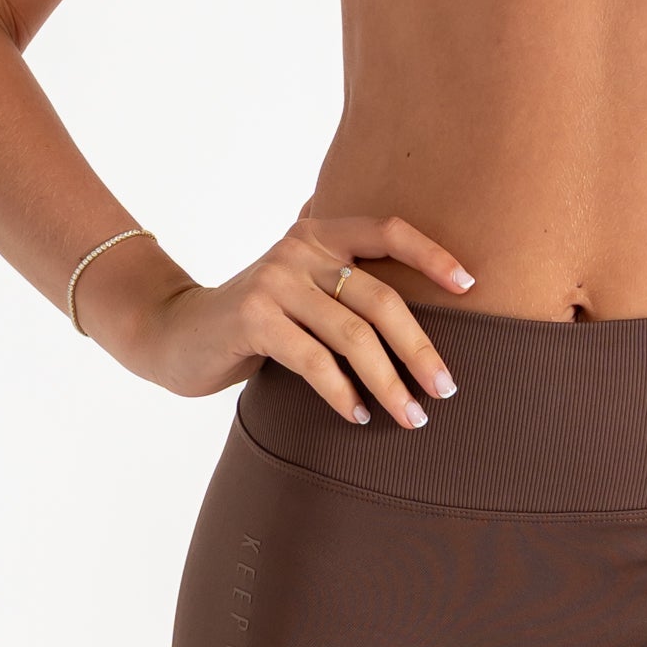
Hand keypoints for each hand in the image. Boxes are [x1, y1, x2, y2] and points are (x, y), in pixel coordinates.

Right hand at [94, 204, 473, 426]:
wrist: (176, 334)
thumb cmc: (255, 321)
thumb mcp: (301, 291)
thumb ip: (345, 286)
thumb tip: (425, 317)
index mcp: (318, 233)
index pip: (386, 230)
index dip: (431, 255)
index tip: (470, 288)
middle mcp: (299, 250)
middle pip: (380, 298)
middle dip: (419, 349)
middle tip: (445, 389)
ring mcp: (275, 282)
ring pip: (353, 336)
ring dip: (389, 383)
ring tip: (411, 417)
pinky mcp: (253, 319)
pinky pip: (314, 362)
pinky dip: (343, 394)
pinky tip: (360, 417)